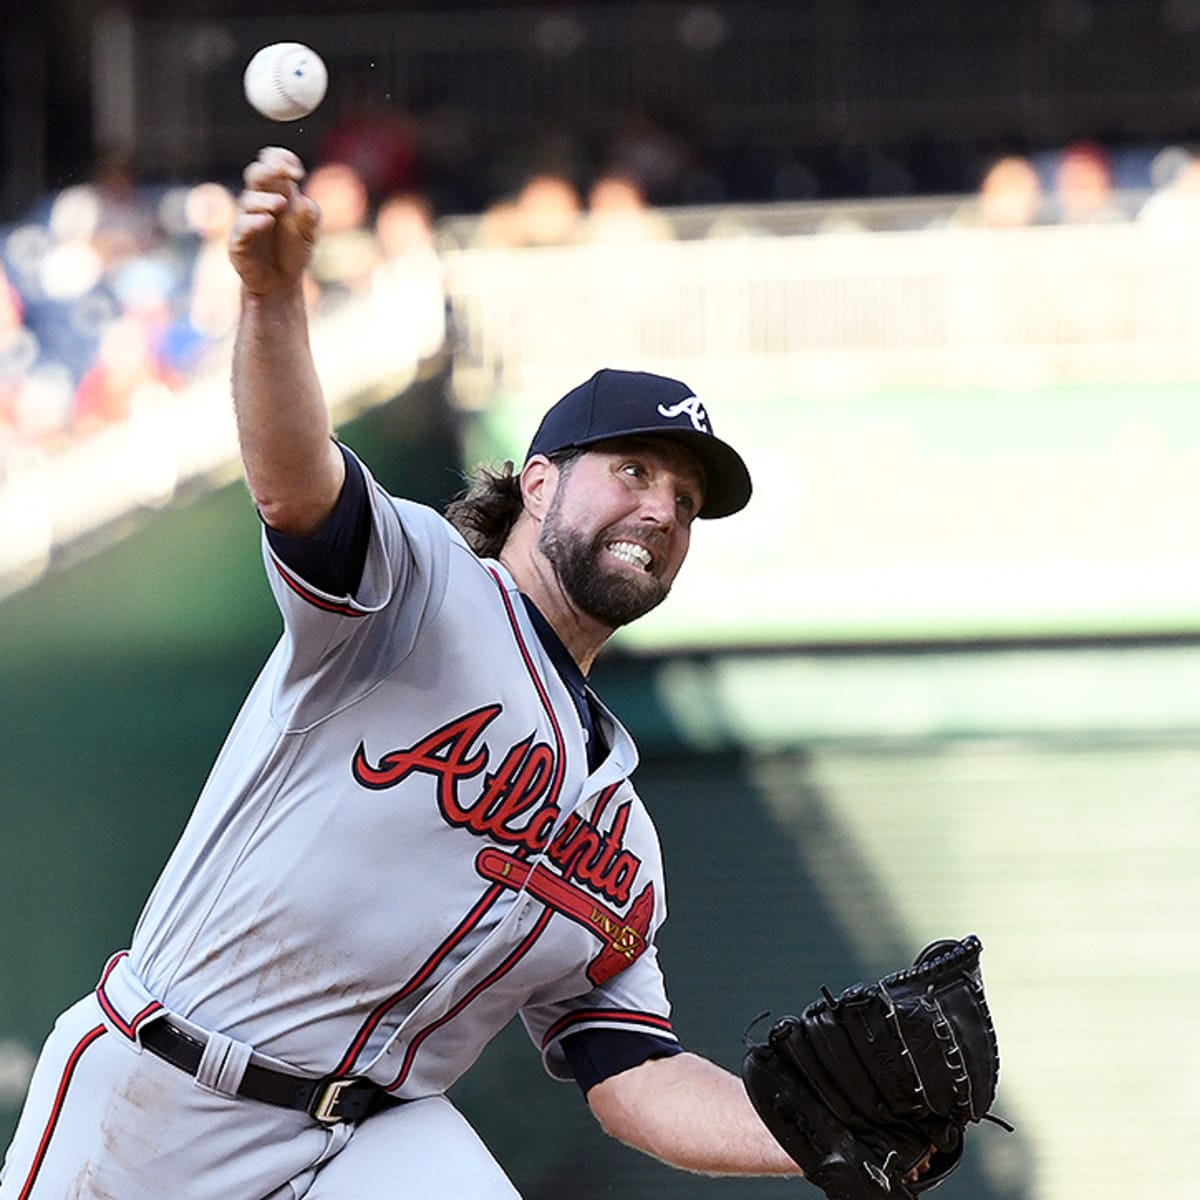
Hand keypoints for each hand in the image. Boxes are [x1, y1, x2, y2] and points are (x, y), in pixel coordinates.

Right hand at [229, 147, 319, 296]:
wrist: (281, 283)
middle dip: (270, 169)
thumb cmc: (293, 252)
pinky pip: (242, 227)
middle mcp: (259, 202)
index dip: (282, 160)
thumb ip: (310, 217)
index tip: (297, 172)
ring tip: (281, 204)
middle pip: (256, 174)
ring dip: (265, 199)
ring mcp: (247, 220)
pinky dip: (254, 222)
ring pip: (249, 200)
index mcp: (277, 192)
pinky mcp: (239, 241)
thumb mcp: (309, 234)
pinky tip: (267, 221)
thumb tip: (304, 201)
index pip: (272, 163)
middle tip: (287, 174)